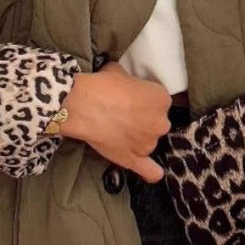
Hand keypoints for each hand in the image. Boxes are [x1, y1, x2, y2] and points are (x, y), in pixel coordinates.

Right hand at [58, 61, 172, 183]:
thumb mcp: (120, 72)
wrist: (83, 106)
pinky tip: (154, 173)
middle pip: (156, 122)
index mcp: (161, 99)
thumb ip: (130, 82)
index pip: (158, 100)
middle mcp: (160, 122)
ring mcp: (148, 143)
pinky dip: (152, 172)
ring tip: (118, 132)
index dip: (144, 99)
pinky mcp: (134, 159)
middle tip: (124, 115)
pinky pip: (150, 171)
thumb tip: (125, 85)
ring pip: (149, 142)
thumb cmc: (102, 85)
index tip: (131, 99)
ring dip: (139, 138)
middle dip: (144, 119)